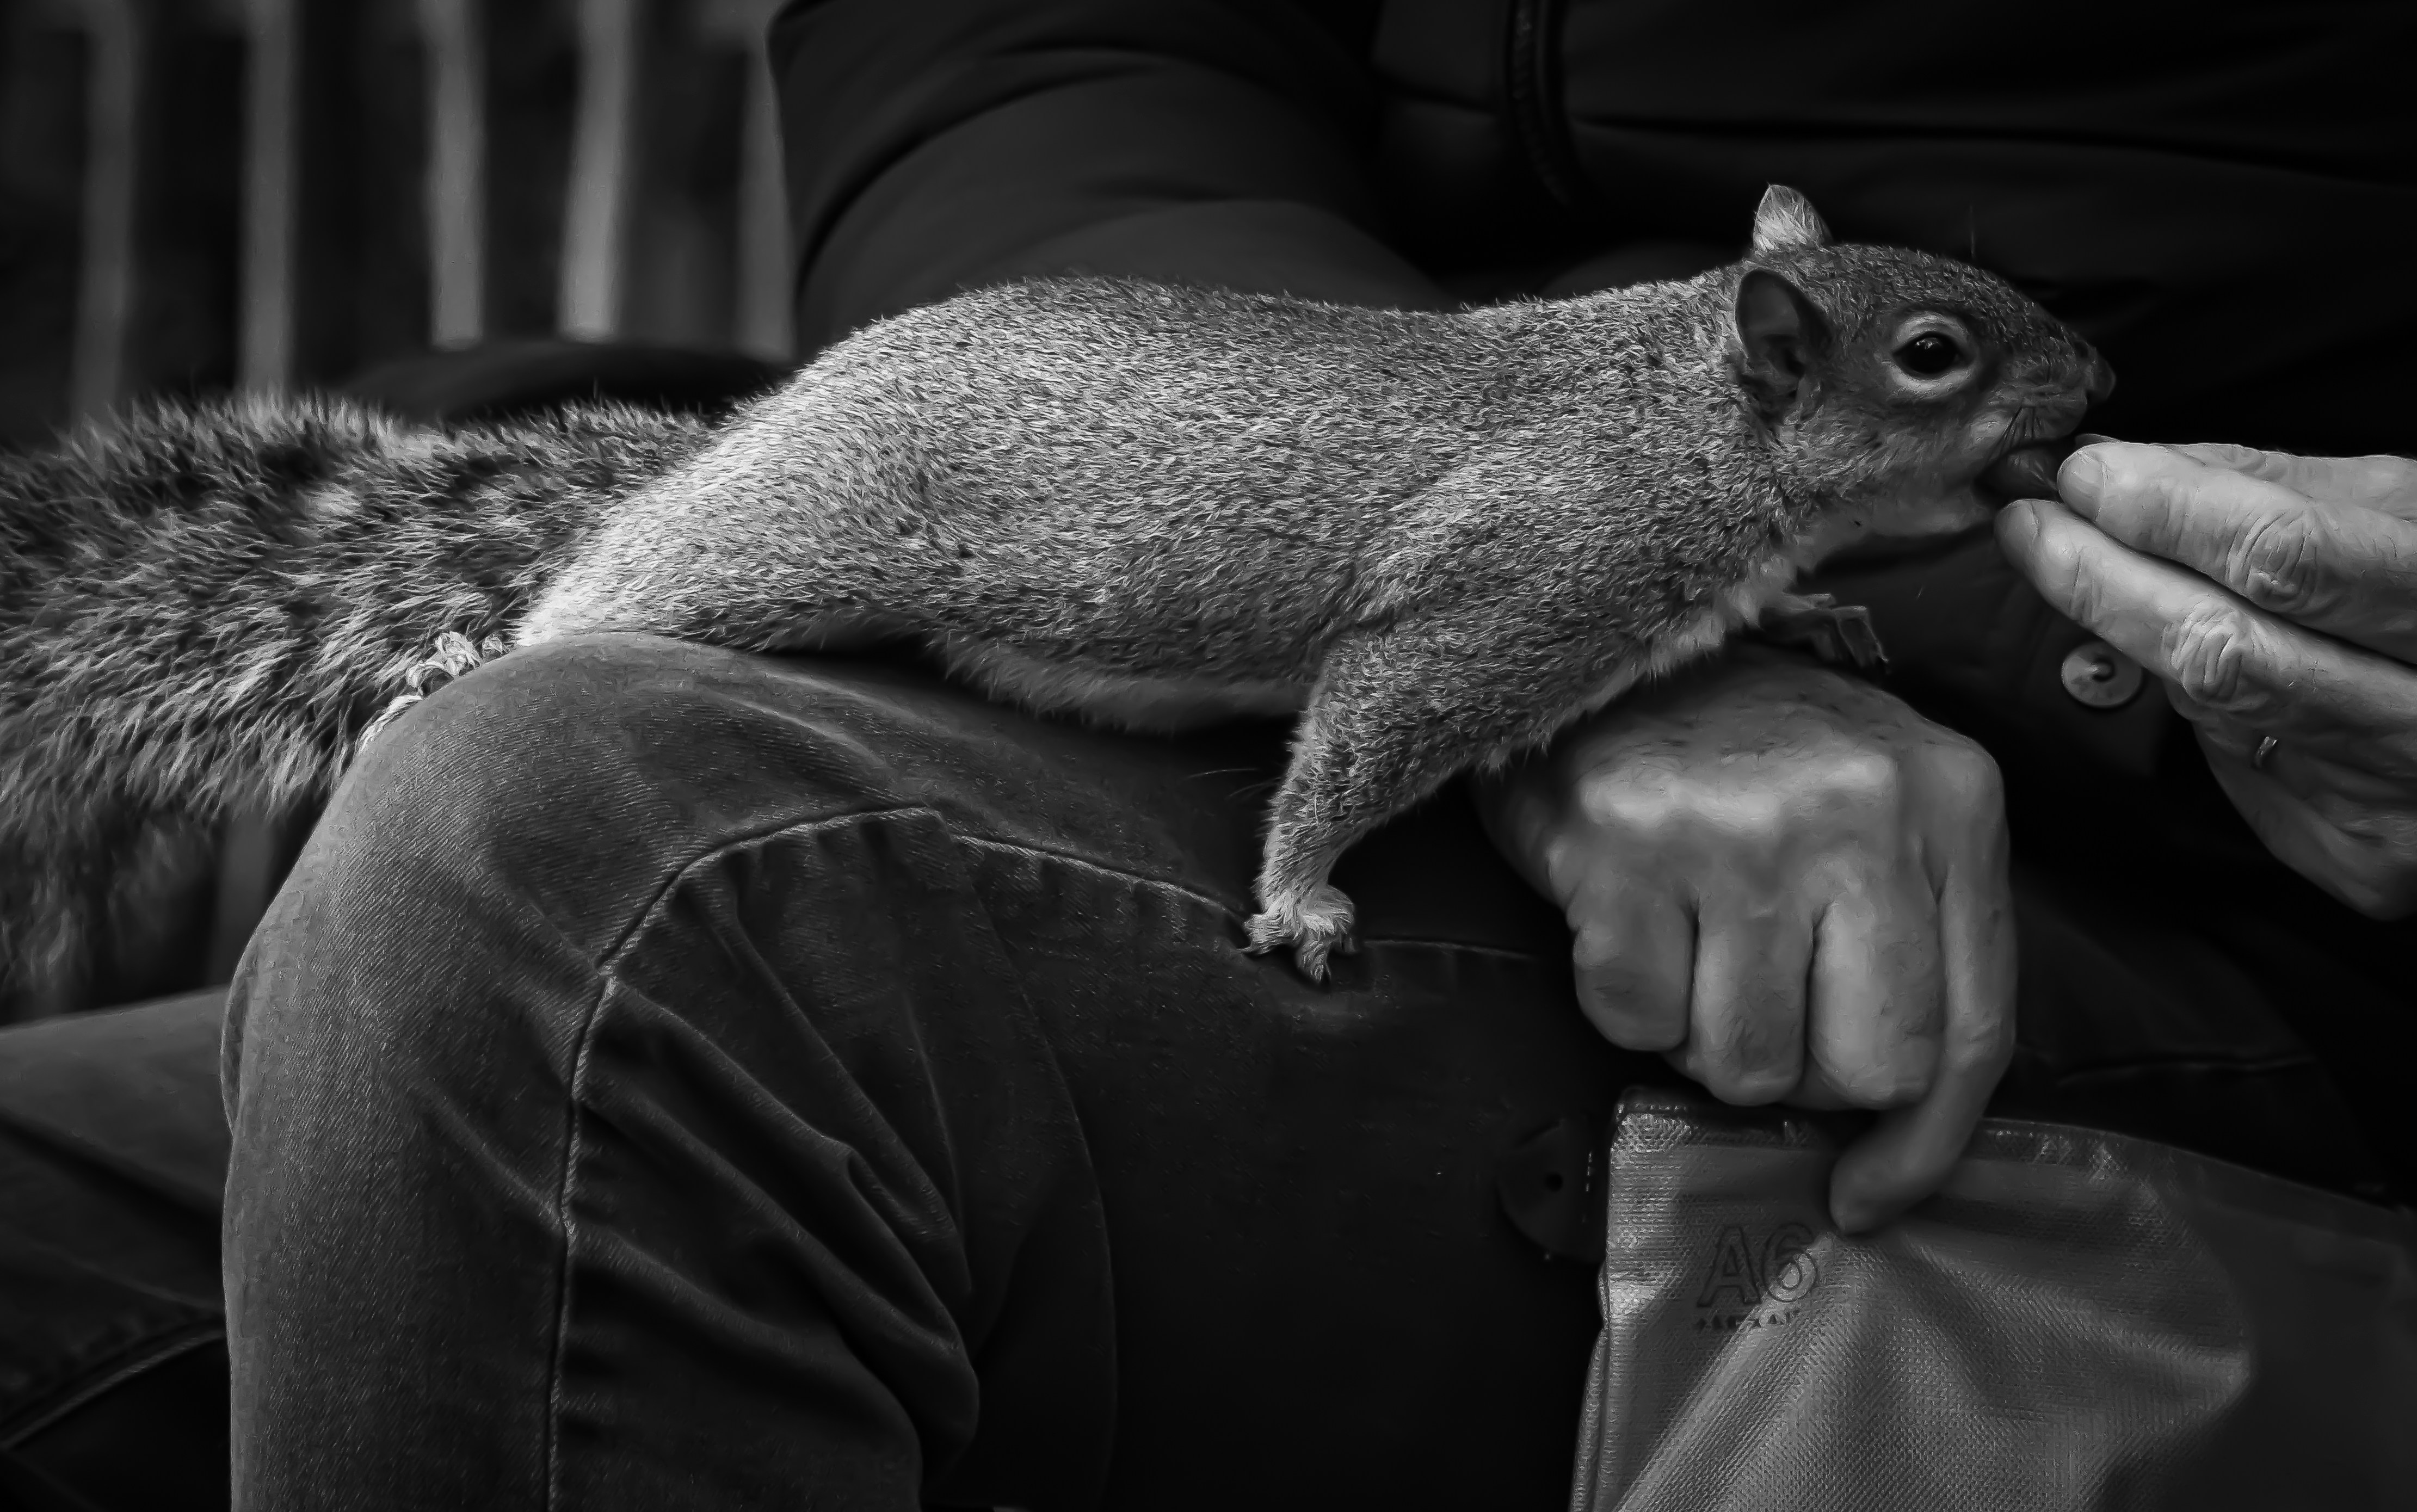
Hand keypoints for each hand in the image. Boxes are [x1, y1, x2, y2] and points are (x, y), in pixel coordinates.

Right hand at [1476, 649, 2015, 1232]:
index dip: (1922, 1145)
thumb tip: (1886, 1154)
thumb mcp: (1877, 820)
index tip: (1863, 1197)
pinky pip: (1637, 1022)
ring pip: (1747, 1063)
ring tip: (1684, 945)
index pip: (1973, 1032)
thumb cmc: (1744, 762)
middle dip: (1800, 1071)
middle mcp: (1864, 809)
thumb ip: (1912, 954)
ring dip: (1701, 1038)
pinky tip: (1624, 920)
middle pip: (1868, 1068)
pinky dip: (1622, 1001)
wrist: (1600, 651)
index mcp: (1953, 802)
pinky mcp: (1628, 845)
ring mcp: (1745, 826)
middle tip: (1752, 1003)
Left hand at [1999, 442, 2416, 916]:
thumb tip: (2130, 467)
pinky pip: (2237, 765)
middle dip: (2104, 578)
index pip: (2285, 560)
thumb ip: (2278, 487)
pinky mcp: (2361, 855)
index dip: (2168, 514)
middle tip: (2031, 524)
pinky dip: (2208, 708)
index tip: (2082, 475)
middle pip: (2224, 650)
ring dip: (2132, 633)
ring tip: (2086, 572)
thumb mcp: (2404, 509)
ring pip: (2215, 709)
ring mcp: (2397, 801)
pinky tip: (2205, 670)